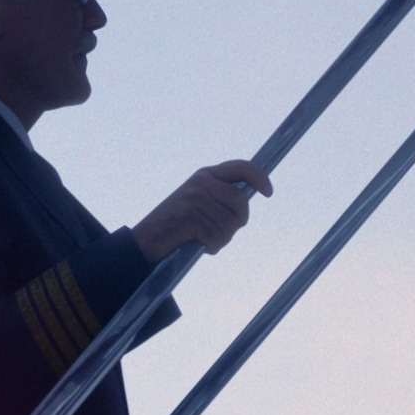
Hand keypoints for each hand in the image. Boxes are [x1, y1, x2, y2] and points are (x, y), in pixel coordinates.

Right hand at [133, 159, 273, 260]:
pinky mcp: (190, 218)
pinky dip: (212, 247)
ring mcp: (195, 199)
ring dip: (222, 238)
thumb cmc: (176, 224)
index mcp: (205, 175)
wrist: (146, 240)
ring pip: (230, 224)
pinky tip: (200, 245)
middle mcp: (202, 183)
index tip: (268, 192)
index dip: (259, 177)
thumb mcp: (196, 200)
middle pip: (241, 202)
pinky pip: (217, 237)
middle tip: (220, 231)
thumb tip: (245, 202)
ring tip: (204, 239)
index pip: (241, 167)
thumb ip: (219, 196)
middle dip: (237, 222)